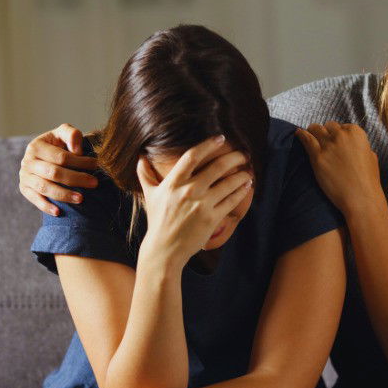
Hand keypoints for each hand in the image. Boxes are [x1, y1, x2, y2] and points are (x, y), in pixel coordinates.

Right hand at [19, 124, 98, 215]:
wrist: (45, 155)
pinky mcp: (25, 189)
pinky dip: (46, 206)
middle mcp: (27, 161)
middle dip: (76, 179)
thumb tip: (77, 150)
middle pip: (54, 173)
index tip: (95, 165)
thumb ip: (72, 135)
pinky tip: (59, 212)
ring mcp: (24, 176)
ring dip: (64, 194)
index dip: (79, 162)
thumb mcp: (64, 133)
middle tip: (94, 183)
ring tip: (81, 199)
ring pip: (45, 188)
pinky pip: (35, 199)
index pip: (60, 157)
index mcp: (36, 146)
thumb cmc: (59, 143)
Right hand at [136, 136, 252, 269]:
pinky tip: (246, 185)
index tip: (220, 138)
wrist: (165, 249)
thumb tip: (140, 158)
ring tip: (248, 170)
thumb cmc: (158, 220)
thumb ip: (145, 175)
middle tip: (243, 154)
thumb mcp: (150, 196)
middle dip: (234, 158)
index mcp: (173, 183)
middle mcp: (189, 191)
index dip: (208, 144)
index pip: (192, 156)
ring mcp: (202, 205)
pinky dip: (241, 191)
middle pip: (217, 167)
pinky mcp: (212, 218)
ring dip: (241, 175)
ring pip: (228, 183)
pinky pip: (231, 201)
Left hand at [295, 122, 384, 215]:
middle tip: (323, 140)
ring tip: (309, 134)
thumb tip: (354, 145)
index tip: (335, 139)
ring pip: (315, 129)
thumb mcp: (371, 156)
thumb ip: (361, 146)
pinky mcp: (317, 156)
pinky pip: (306, 139)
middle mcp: (342, 135)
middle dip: (326, 132)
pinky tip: (298, 134)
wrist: (360, 197)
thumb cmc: (368, 181)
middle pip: (329, 126)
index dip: (339, 133)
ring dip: (313, 131)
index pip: (343, 126)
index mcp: (356, 133)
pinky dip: (301, 135)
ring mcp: (329, 145)